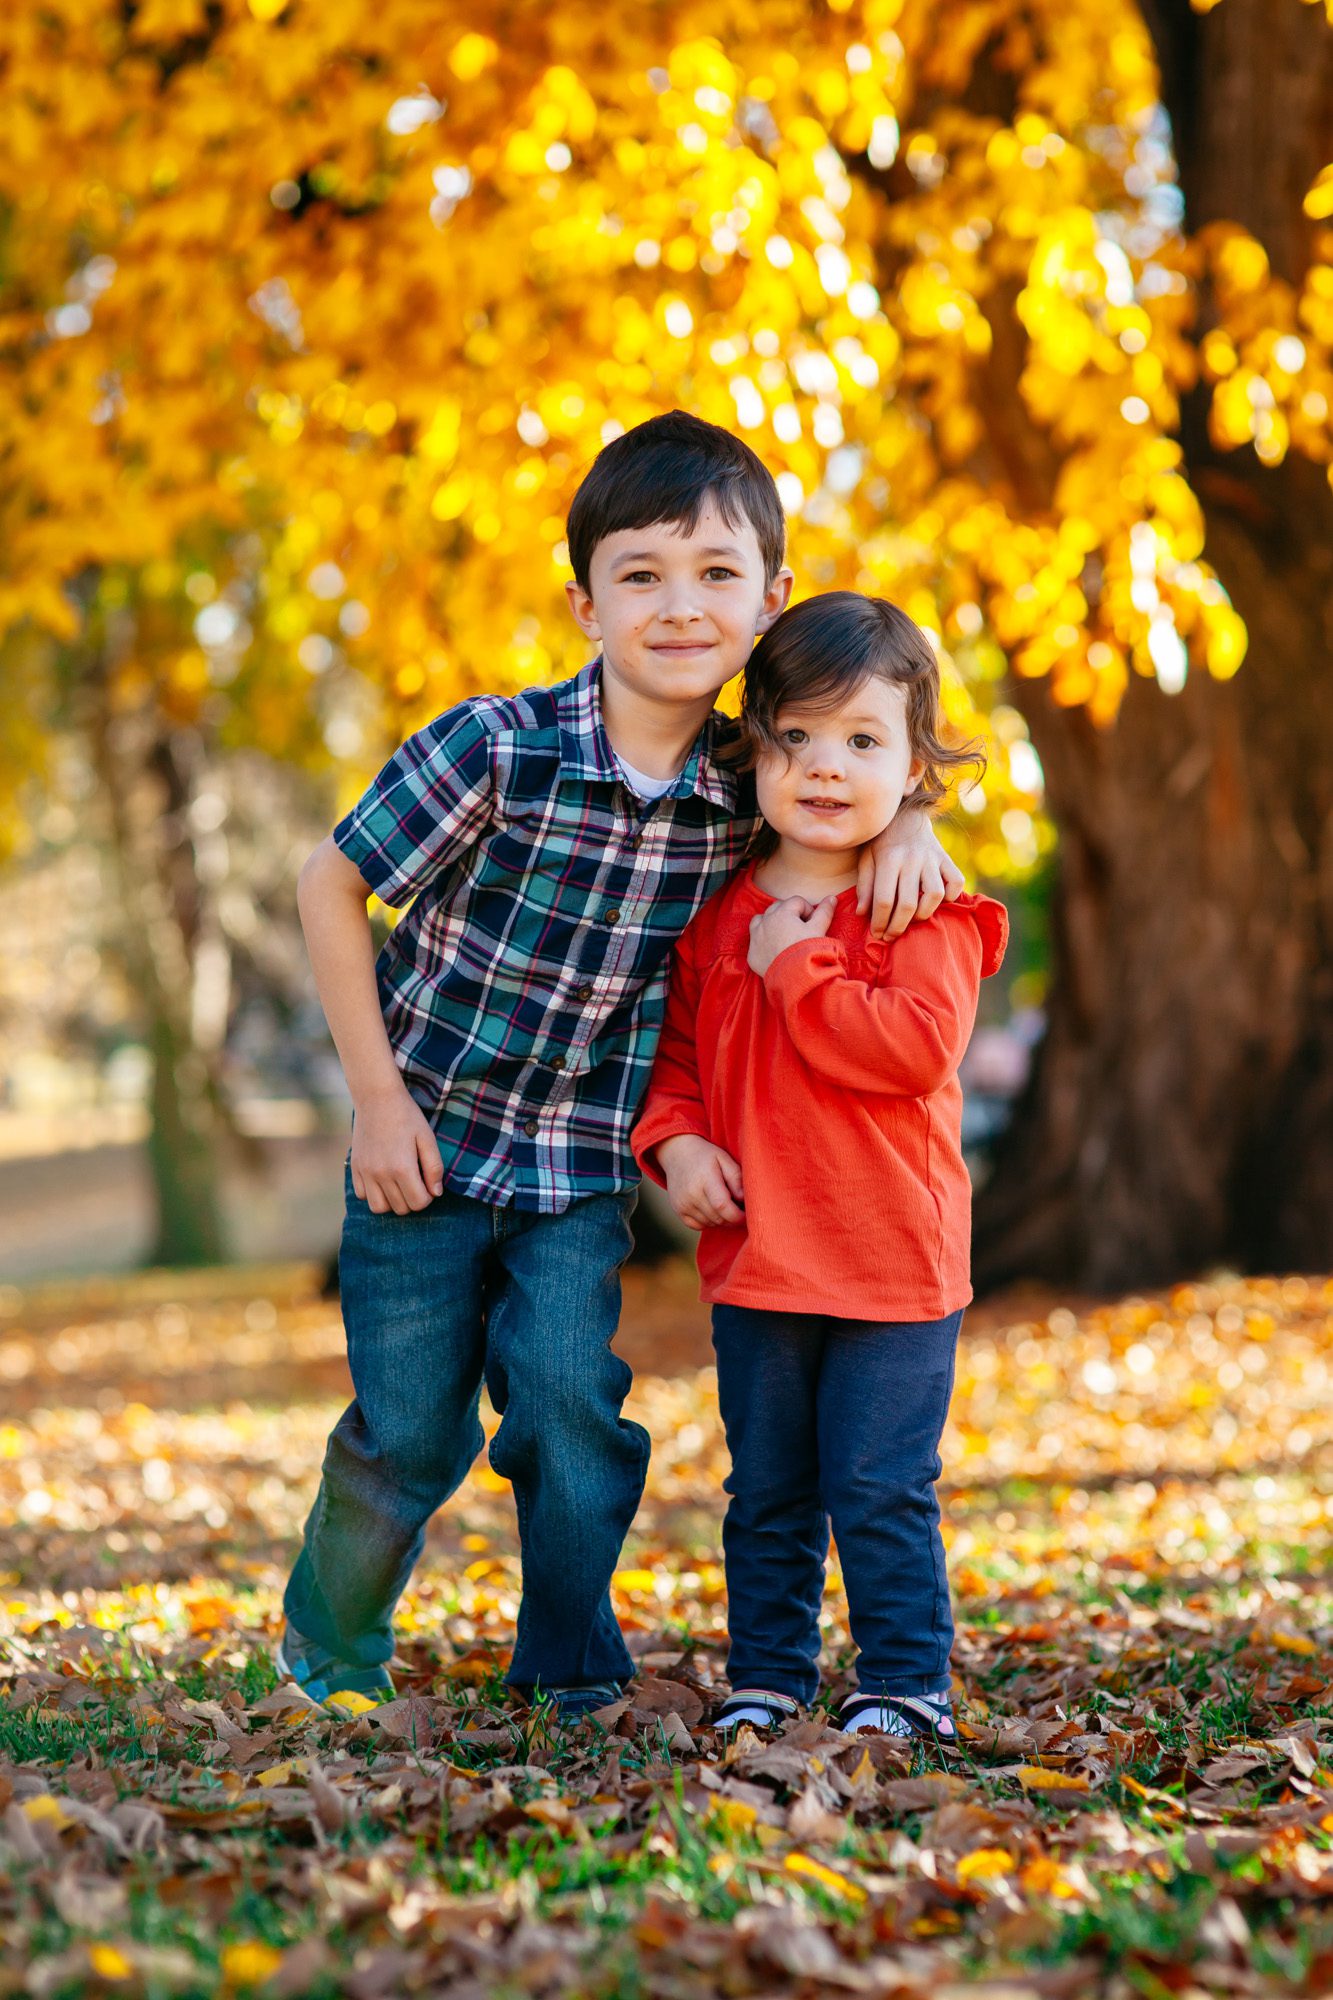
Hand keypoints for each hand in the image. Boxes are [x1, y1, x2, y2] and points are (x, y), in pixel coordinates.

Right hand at [350, 1083, 444, 1213]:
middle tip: (416, 1181)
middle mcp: (381, 1174)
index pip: (418, 1203)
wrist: (377, 1098)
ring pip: (379, 1208)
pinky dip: (374, 1193)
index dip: (428, 1197)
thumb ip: (434, 1167)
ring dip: (393, 1202)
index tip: (428, 1183)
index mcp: (402, 1168)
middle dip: (412, 1199)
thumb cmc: (407, 1116)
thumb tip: (435, 1193)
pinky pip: (363, 1195)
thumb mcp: (427, 1138)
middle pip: (401, 1208)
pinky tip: (383, 1179)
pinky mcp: (355, 1168)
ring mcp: (365, 1172)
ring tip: (400, 1185)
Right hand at [656, 1134, 744, 1229]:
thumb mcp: (724, 1159)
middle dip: (732, 1218)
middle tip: (738, 1208)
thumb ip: (736, 1178)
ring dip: (721, 1219)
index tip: (746, 1215)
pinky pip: (698, 1226)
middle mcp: (691, 1194)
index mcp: (705, 1179)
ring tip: (725, 1205)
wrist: (677, 1154)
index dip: (737, 1216)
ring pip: (710, 1223)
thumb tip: (744, 1199)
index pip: (722, 1206)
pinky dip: (709, 1222)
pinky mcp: (678, 1210)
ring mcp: (683, 1204)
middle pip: (718, 1218)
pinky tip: (712, 1209)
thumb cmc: (705, 1156)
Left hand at [746, 895, 836, 977]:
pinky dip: (764, 942)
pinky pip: (756, 942)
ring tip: (785, 936)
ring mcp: (756, 938)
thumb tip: (831, 898)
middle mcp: (765, 922)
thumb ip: (824, 912)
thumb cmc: (809, 952)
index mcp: (782, 913)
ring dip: (771, 923)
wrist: (796, 980)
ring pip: (761, 920)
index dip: (808, 911)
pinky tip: (776, 951)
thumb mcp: (819, 930)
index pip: (797, 902)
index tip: (813, 925)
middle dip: (789, 914)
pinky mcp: (752, 954)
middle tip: (801, 930)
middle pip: (777, 907)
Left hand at [857, 812, 964, 938]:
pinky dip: (950, 896)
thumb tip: (862, 913)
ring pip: (935, 895)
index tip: (877, 934)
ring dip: (924, 914)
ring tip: (912, 918)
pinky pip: (956, 882)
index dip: (879, 922)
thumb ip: (864, 885)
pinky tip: (936, 901)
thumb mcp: (866, 858)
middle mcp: (912, 858)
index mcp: (889, 858)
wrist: (905, 814)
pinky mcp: (947, 858)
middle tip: (891, 936)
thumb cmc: (881, 842)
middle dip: (898, 926)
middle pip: (907, 904)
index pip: (883, 900)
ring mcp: (932, 858)